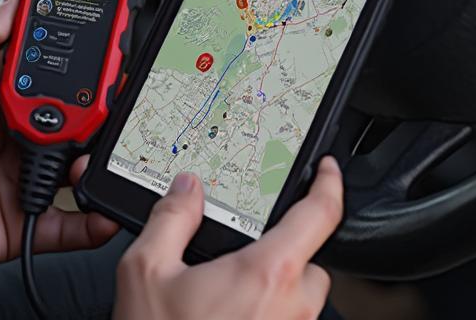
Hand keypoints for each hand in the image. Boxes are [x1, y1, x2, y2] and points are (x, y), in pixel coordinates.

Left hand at [0, 0, 118, 299]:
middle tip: (103, 109)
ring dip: (92, 160)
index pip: (47, 61)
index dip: (75, 50)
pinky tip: (104, 210)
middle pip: (72, 112)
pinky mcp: (26, 215)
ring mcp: (22, 172)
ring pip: (77, 161)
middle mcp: (16, 130)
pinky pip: (70, 219)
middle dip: (94, 110)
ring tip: (92, 157)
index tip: (105, 38)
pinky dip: (92, 218)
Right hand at [115, 156, 342, 319]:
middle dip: (283, 254)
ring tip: (231, 297)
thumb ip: (171, 218)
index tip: (326, 169)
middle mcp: (291, 310)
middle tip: (243, 255)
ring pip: (302, 305)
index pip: (321, 215)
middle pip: (310, 265)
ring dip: (277, 293)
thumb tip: (187, 188)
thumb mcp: (146, 272)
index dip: (328, 183)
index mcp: (266, 273)